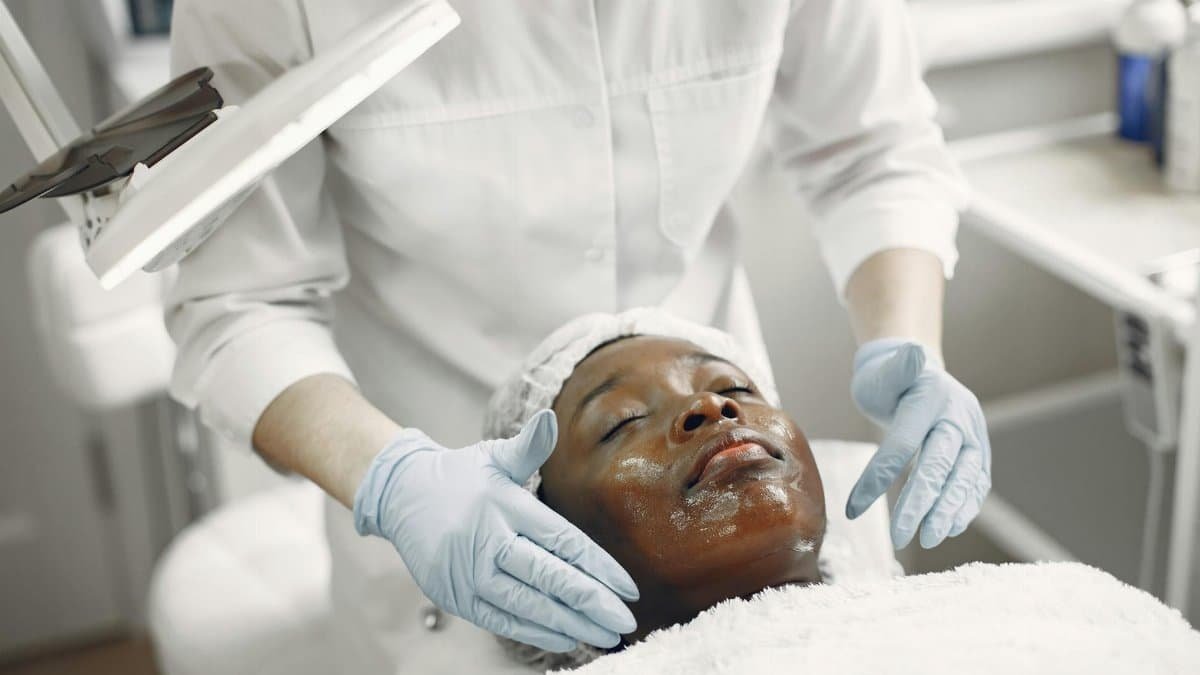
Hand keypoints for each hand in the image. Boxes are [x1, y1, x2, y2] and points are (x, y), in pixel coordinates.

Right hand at [352, 409, 638, 651]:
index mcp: (506, 505)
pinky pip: (501, 621)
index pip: (562, 541)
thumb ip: (528, 448)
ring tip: (604, 636)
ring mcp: (469, 572)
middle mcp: (488, 540)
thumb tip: (549, 419)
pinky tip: (566, 639)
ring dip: (569, 624)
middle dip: (592, 603)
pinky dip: (535, 633)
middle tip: (625, 623)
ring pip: (527, 605)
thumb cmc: (461, 476)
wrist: (400, 496)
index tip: (629, 589)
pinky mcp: (455, 596)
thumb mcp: (494, 457)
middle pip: (549, 577)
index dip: (599, 568)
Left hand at [847, 338, 990, 549]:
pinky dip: (965, 507)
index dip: (878, 478)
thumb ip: (897, 368)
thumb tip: (914, 352)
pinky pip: (976, 483)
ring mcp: (973, 436)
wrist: (919, 375)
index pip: (902, 444)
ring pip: (965, 478)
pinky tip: (950, 529)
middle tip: (900, 537)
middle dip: (921, 505)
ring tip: (929, 540)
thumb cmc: (889, 379)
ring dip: (948, 512)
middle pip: (940, 466)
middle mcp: (957, 418)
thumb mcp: (883, 371)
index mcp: (929, 399)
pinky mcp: (979, 452)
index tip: (854, 509)